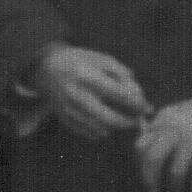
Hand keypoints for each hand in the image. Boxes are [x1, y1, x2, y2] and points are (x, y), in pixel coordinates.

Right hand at [28, 43, 151, 139]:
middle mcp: (76, 94)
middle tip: (137, 120)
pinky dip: (99, 132)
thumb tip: (140, 97)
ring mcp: (67, 107)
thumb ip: (123, 75)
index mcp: (87, 75)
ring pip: (99, 128)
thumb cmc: (79, 60)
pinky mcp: (62, 116)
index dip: (138, 104)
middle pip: (110, 118)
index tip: (147, 107)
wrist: (44, 65)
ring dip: (114, 127)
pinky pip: (86, 132)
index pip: (120, 95)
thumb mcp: (102, 59)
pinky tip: (104, 124)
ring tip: (120, 119)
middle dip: (128, 122)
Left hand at [136, 86, 191, 191]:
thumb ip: (159, 129)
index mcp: (161, 121)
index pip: (140, 146)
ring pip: (175, 172)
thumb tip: (143, 155)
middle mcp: (173, 130)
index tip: (143, 173)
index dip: (139, 163)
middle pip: (152, 160)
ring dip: (174, 187)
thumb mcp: (173, 114)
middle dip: (150, 179)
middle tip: (153, 190)